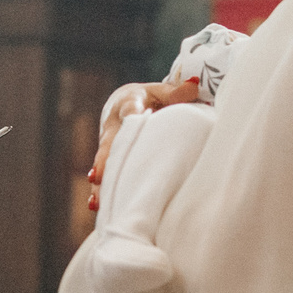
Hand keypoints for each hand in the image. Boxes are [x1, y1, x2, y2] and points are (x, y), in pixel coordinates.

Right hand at [87, 79, 202, 210]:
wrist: (124, 103)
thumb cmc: (150, 98)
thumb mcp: (162, 91)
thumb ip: (177, 92)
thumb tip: (195, 85)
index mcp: (128, 103)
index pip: (130, 110)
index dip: (131, 116)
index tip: (131, 123)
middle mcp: (114, 126)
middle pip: (110, 144)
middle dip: (105, 160)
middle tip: (98, 175)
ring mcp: (108, 145)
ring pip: (104, 164)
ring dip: (101, 183)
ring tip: (97, 201)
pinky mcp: (109, 160)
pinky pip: (106, 176)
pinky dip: (102, 191)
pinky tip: (98, 207)